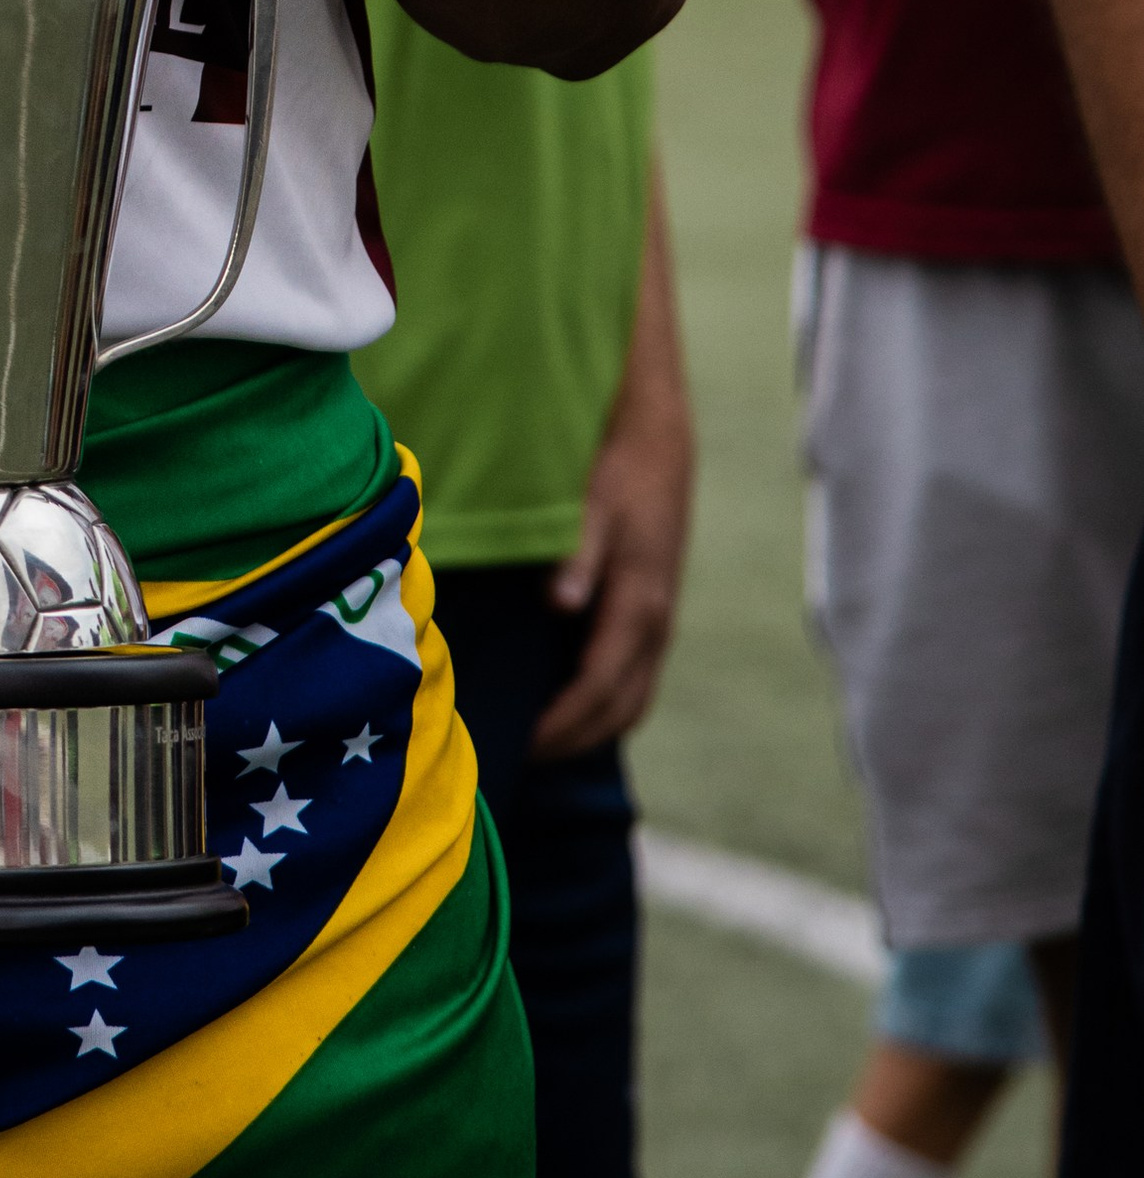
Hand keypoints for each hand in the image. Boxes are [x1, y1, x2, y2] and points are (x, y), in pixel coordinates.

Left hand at [531, 400, 692, 755]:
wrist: (655, 424)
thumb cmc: (617, 459)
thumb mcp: (594, 499)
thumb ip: (578, 553)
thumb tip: (561, 605)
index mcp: (640, 602)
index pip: (600, 686)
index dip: (562, 723)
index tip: (521, 743)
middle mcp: (656, 620)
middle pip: (621, 707)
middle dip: (575, 739)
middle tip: (518, 753)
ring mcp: (659, 615)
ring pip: (632, 696)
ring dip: (591, 724)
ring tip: (537, 736)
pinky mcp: (652, 604)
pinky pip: (633, 672)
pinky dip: (603, 697)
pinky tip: (561, 692)